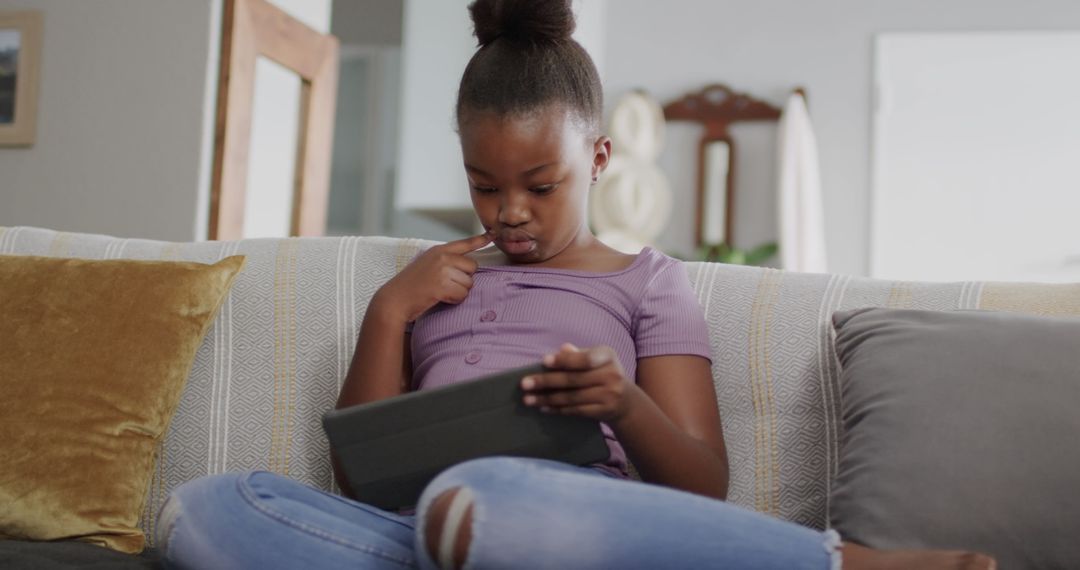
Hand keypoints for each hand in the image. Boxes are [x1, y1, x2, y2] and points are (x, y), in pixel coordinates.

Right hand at [374, 232, 491, 322]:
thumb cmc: (411, 285)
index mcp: (439, 250)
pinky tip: (440, 298)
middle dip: (464, 279)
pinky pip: (462, 294)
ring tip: (440, 292)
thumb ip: (445, 261)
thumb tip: (467, 266)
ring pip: (469, 283)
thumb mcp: (426, 264)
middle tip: (446, 284)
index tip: (494, 234)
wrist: (395, 299)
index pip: (465, 243)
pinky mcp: (442, 285)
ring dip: (459, 291)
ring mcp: (442, 270)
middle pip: (472, 267)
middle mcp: (442, 257)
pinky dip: (454, 300)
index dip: (481, 239)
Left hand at [520, 343, 643, 423]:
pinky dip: (557, 409)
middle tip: (524, 384)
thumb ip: (578, 354)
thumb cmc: (603, 373)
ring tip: (528, 399)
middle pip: (573, 379)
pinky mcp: (604, 411)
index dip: (564, 360)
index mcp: (608, 355)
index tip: (544, 361)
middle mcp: (612, 374)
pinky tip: (543, 407)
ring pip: (572, 397)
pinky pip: (576, 410)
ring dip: (546, 399)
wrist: (626, 401)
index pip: (585, 358)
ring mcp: (609, 395)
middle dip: (546, 381)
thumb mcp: (595, 359)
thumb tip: (562, 349)